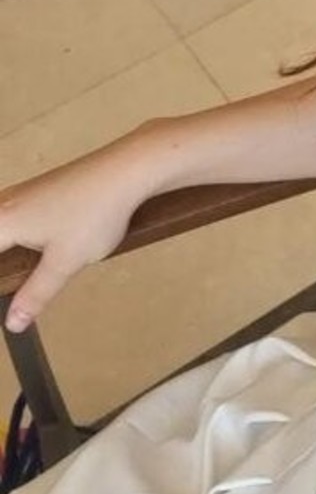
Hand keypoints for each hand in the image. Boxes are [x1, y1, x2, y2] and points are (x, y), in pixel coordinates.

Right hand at [0, 140, 151, 332]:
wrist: (125, 172)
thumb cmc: (94, 213)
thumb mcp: (64, 263)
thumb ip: (36, 294)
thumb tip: (13, 322)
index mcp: (1, 222)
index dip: (0, 280)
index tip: (7, 298)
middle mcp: (3, 204)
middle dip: (5, 269)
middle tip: (14, 293)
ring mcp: (20, 194)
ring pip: (2, 228)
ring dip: (8, 252)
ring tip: (18, 277)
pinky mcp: (37, 191)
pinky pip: (12, 219)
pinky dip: (14, 237)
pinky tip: (32, 251)